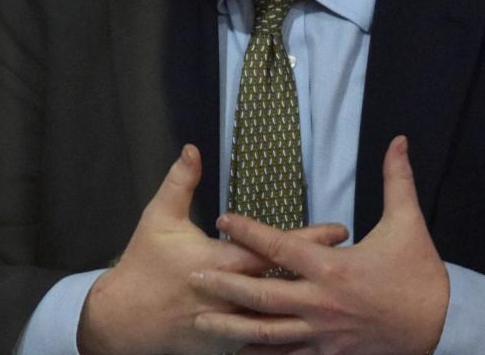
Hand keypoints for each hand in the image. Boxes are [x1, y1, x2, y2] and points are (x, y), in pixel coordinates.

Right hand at [78, 144, 349, 354]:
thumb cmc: (144, 264)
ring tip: (348, 292)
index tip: (339, 231)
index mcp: (216, 262)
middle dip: (324, 272)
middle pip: (286, 284)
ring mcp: (229, 327)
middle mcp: (228, 297)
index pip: (271, 250)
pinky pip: (266, 344)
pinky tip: (320, 328)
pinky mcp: (226, 347)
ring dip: (314, 305)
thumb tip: (193, 149)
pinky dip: (293, 335)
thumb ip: (180, 182)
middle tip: (360, 260)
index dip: (306, 240)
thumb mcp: (159, 218)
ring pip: (282, 319)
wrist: (124, 320)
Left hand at [189, 136, 449, 354]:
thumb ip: (396, 179)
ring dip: (232, 327)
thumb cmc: (421, 274)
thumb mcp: (408, 222)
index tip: (222, 220)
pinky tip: (240, 352)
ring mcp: (323, 334)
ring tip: (202, 321)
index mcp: (333, 268)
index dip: (248, 232)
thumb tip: (398, 140)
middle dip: (225, 286)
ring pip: (268, 334)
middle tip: (193, 278)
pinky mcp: (329, 354)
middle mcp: (321, 303)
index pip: (281, 247)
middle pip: (262, 295)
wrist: (442, 327)